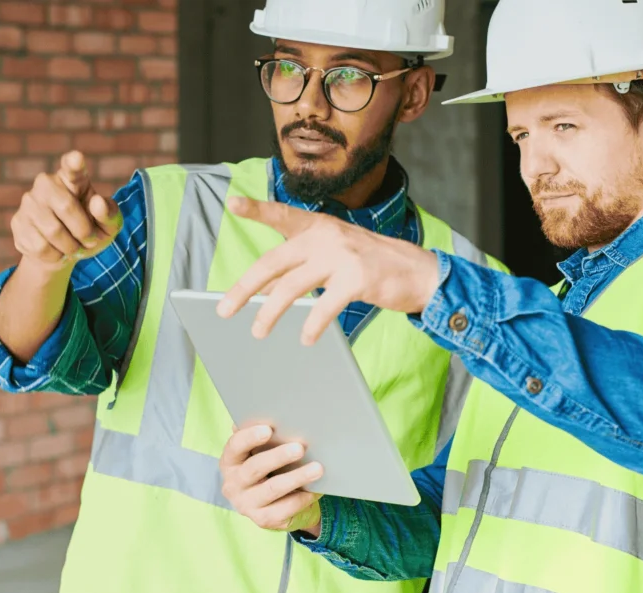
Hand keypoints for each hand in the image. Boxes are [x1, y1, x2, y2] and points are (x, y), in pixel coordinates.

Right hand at [10, 150, 123, 276]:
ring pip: (52, 231)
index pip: (72, 166)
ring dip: (70, 247)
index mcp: (74, 179)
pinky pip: (40, 246)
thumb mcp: (108, 226)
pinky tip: (56, 251)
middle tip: (89, 240)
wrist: (63, 252)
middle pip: (66, 206)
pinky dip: (55, 256)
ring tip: (73, 246)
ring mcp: (29, 201)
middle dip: (83, 231)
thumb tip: (97, 203)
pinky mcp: (18, 222)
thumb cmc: (90, 231)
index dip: (74, 163)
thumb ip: (109, 213)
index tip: (77, 158)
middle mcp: (47, 183)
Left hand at [215, 197, 440, 344]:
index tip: (233, 203)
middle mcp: (326, 236)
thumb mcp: (331, 259)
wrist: (418, 272)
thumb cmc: (369, 266)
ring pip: (292, 286)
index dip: (257, 209)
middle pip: (274, 261)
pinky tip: (305, 338)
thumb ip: (299, 269)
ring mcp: (342, 256)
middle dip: (245, 287)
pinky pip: (325, 305)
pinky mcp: (358, 278)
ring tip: (258, 331)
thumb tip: (263, 289)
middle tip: (224, 309)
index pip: (282, 216)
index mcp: (318, 227)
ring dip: (270, 312)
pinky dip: (312, 324)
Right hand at [219, 424, 324, 534]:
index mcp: (230, 462)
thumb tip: (272, 415)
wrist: (270, 504)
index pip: (235, 447)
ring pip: (273, 489)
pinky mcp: (262, 519)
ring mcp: (246, 504)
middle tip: (299, 448)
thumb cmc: (267, 469)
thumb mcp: (260, 453)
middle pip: (254, 468)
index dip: (249, 437)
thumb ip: (261, 438)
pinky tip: (315, 490)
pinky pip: (284, 508)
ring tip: (317, 468)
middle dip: (278, 457)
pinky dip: (301, 498)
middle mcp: (233, 484)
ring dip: (297, 477)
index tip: (268, 429)